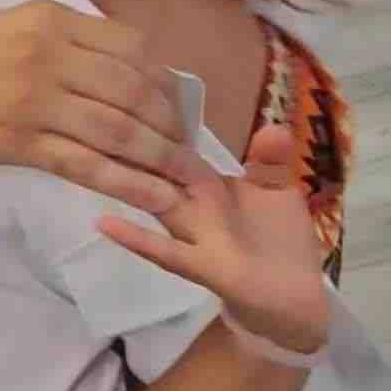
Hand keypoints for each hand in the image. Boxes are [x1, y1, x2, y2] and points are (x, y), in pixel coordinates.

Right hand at [0, 0, 202, 213]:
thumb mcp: (22, 24)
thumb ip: (73, 41)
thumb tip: (133, 71)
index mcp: (53, 21)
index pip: (130, 47)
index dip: (163, 79)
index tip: (177, 103)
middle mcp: (50, 56)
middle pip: (132, 90)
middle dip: (170, 122)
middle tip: (187, 146)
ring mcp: (37, 102)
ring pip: (117, 130)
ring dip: (160, 157)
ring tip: (185, 177)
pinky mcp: (24, 145)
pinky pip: (88, 166)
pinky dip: (129, 185)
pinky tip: (156, 198)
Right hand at [98, 124, 332, 356]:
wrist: (299, 299)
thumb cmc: (283, 241)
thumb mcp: (278, 191)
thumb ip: (270, 160)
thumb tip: (275, 125)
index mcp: (208, 182)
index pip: (175, 147)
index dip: (153, 122)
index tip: (121, 91)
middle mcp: (193, 204)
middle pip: (157, 169)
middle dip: (131, 145)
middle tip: (92, 115)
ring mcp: (194, 234)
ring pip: (154, 201)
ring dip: (128, 182)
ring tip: (91, 154)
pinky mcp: (203, 266)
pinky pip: (166, 252)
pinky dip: (136, 238)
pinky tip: (105, 222)